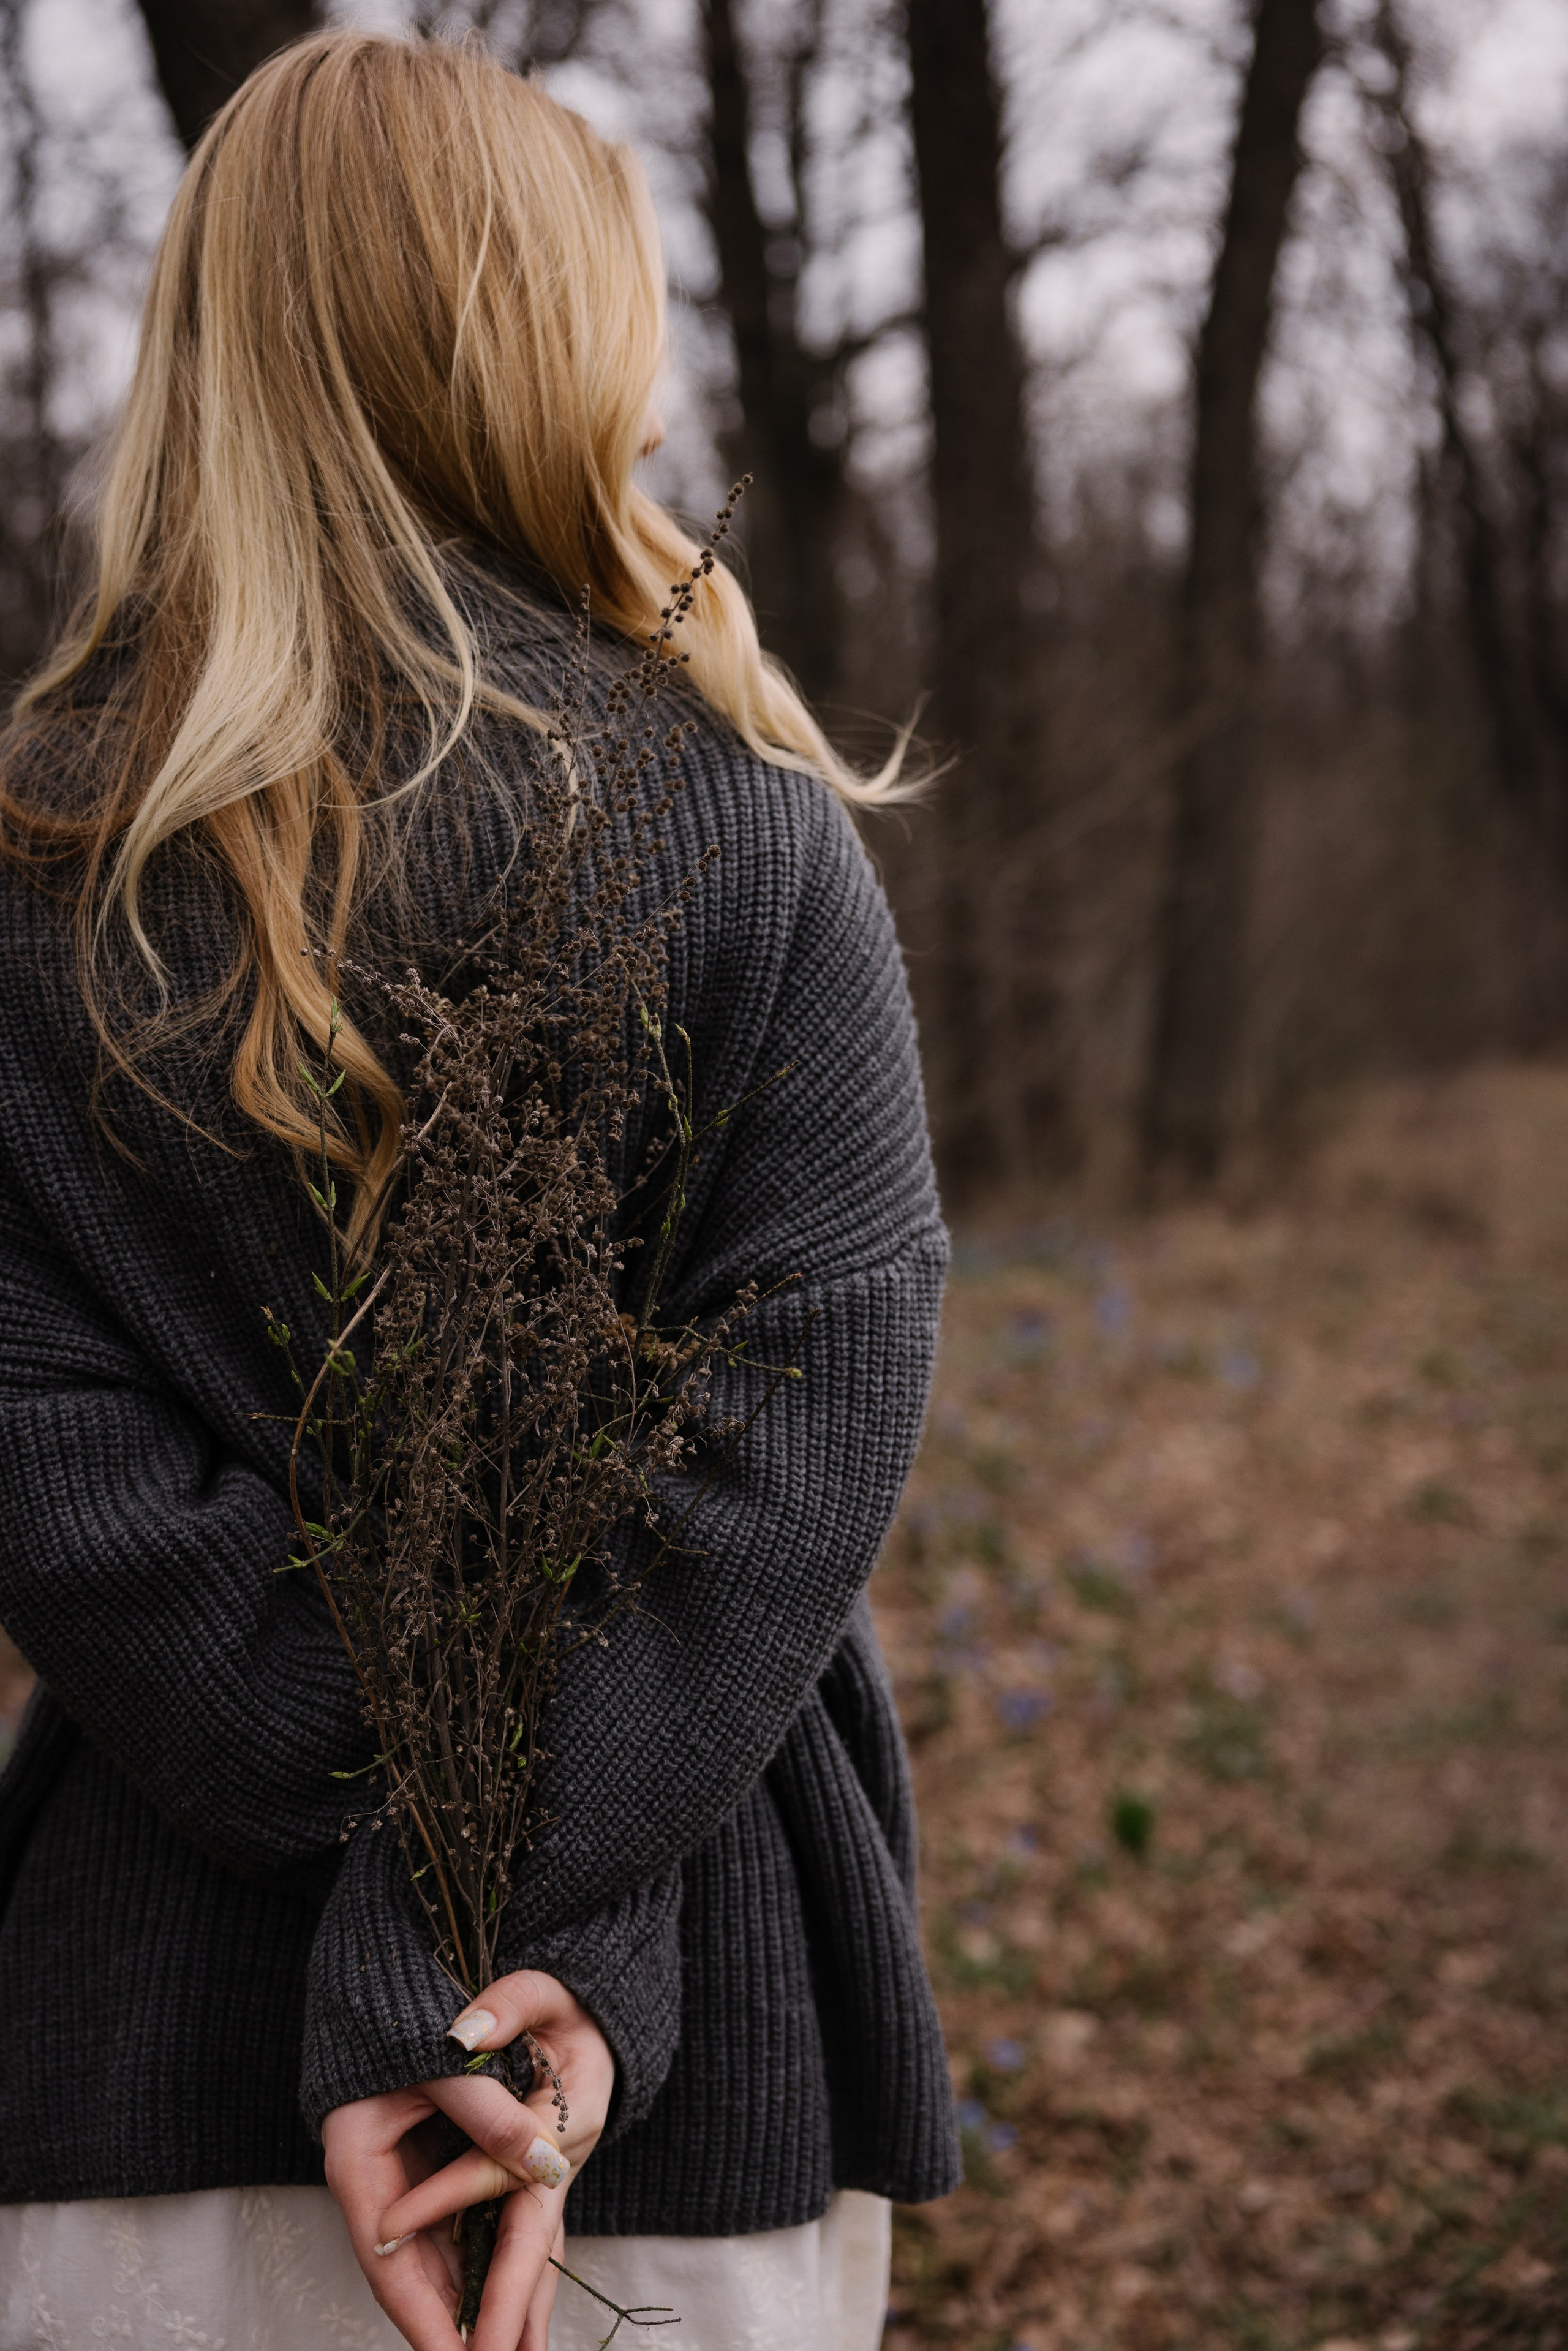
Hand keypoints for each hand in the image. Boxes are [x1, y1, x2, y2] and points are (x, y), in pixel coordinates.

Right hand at [324, 1970, 615, 2350]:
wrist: (382, 1973)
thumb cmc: (404, 2013)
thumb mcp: (445, 2059)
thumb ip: (488, 2113)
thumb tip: (544, 2166)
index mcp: (356, 2161)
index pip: (388, 2262)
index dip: (423, 2318)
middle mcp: (371, 2181)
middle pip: (409, 2273)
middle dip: (447, 2327)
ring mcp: (395, 2176)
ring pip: (429, 2257)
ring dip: (460, 2304)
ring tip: (500, 2348)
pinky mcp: (417, 2166)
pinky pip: (445, 2227)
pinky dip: (470, 2262)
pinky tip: (498, 2294)